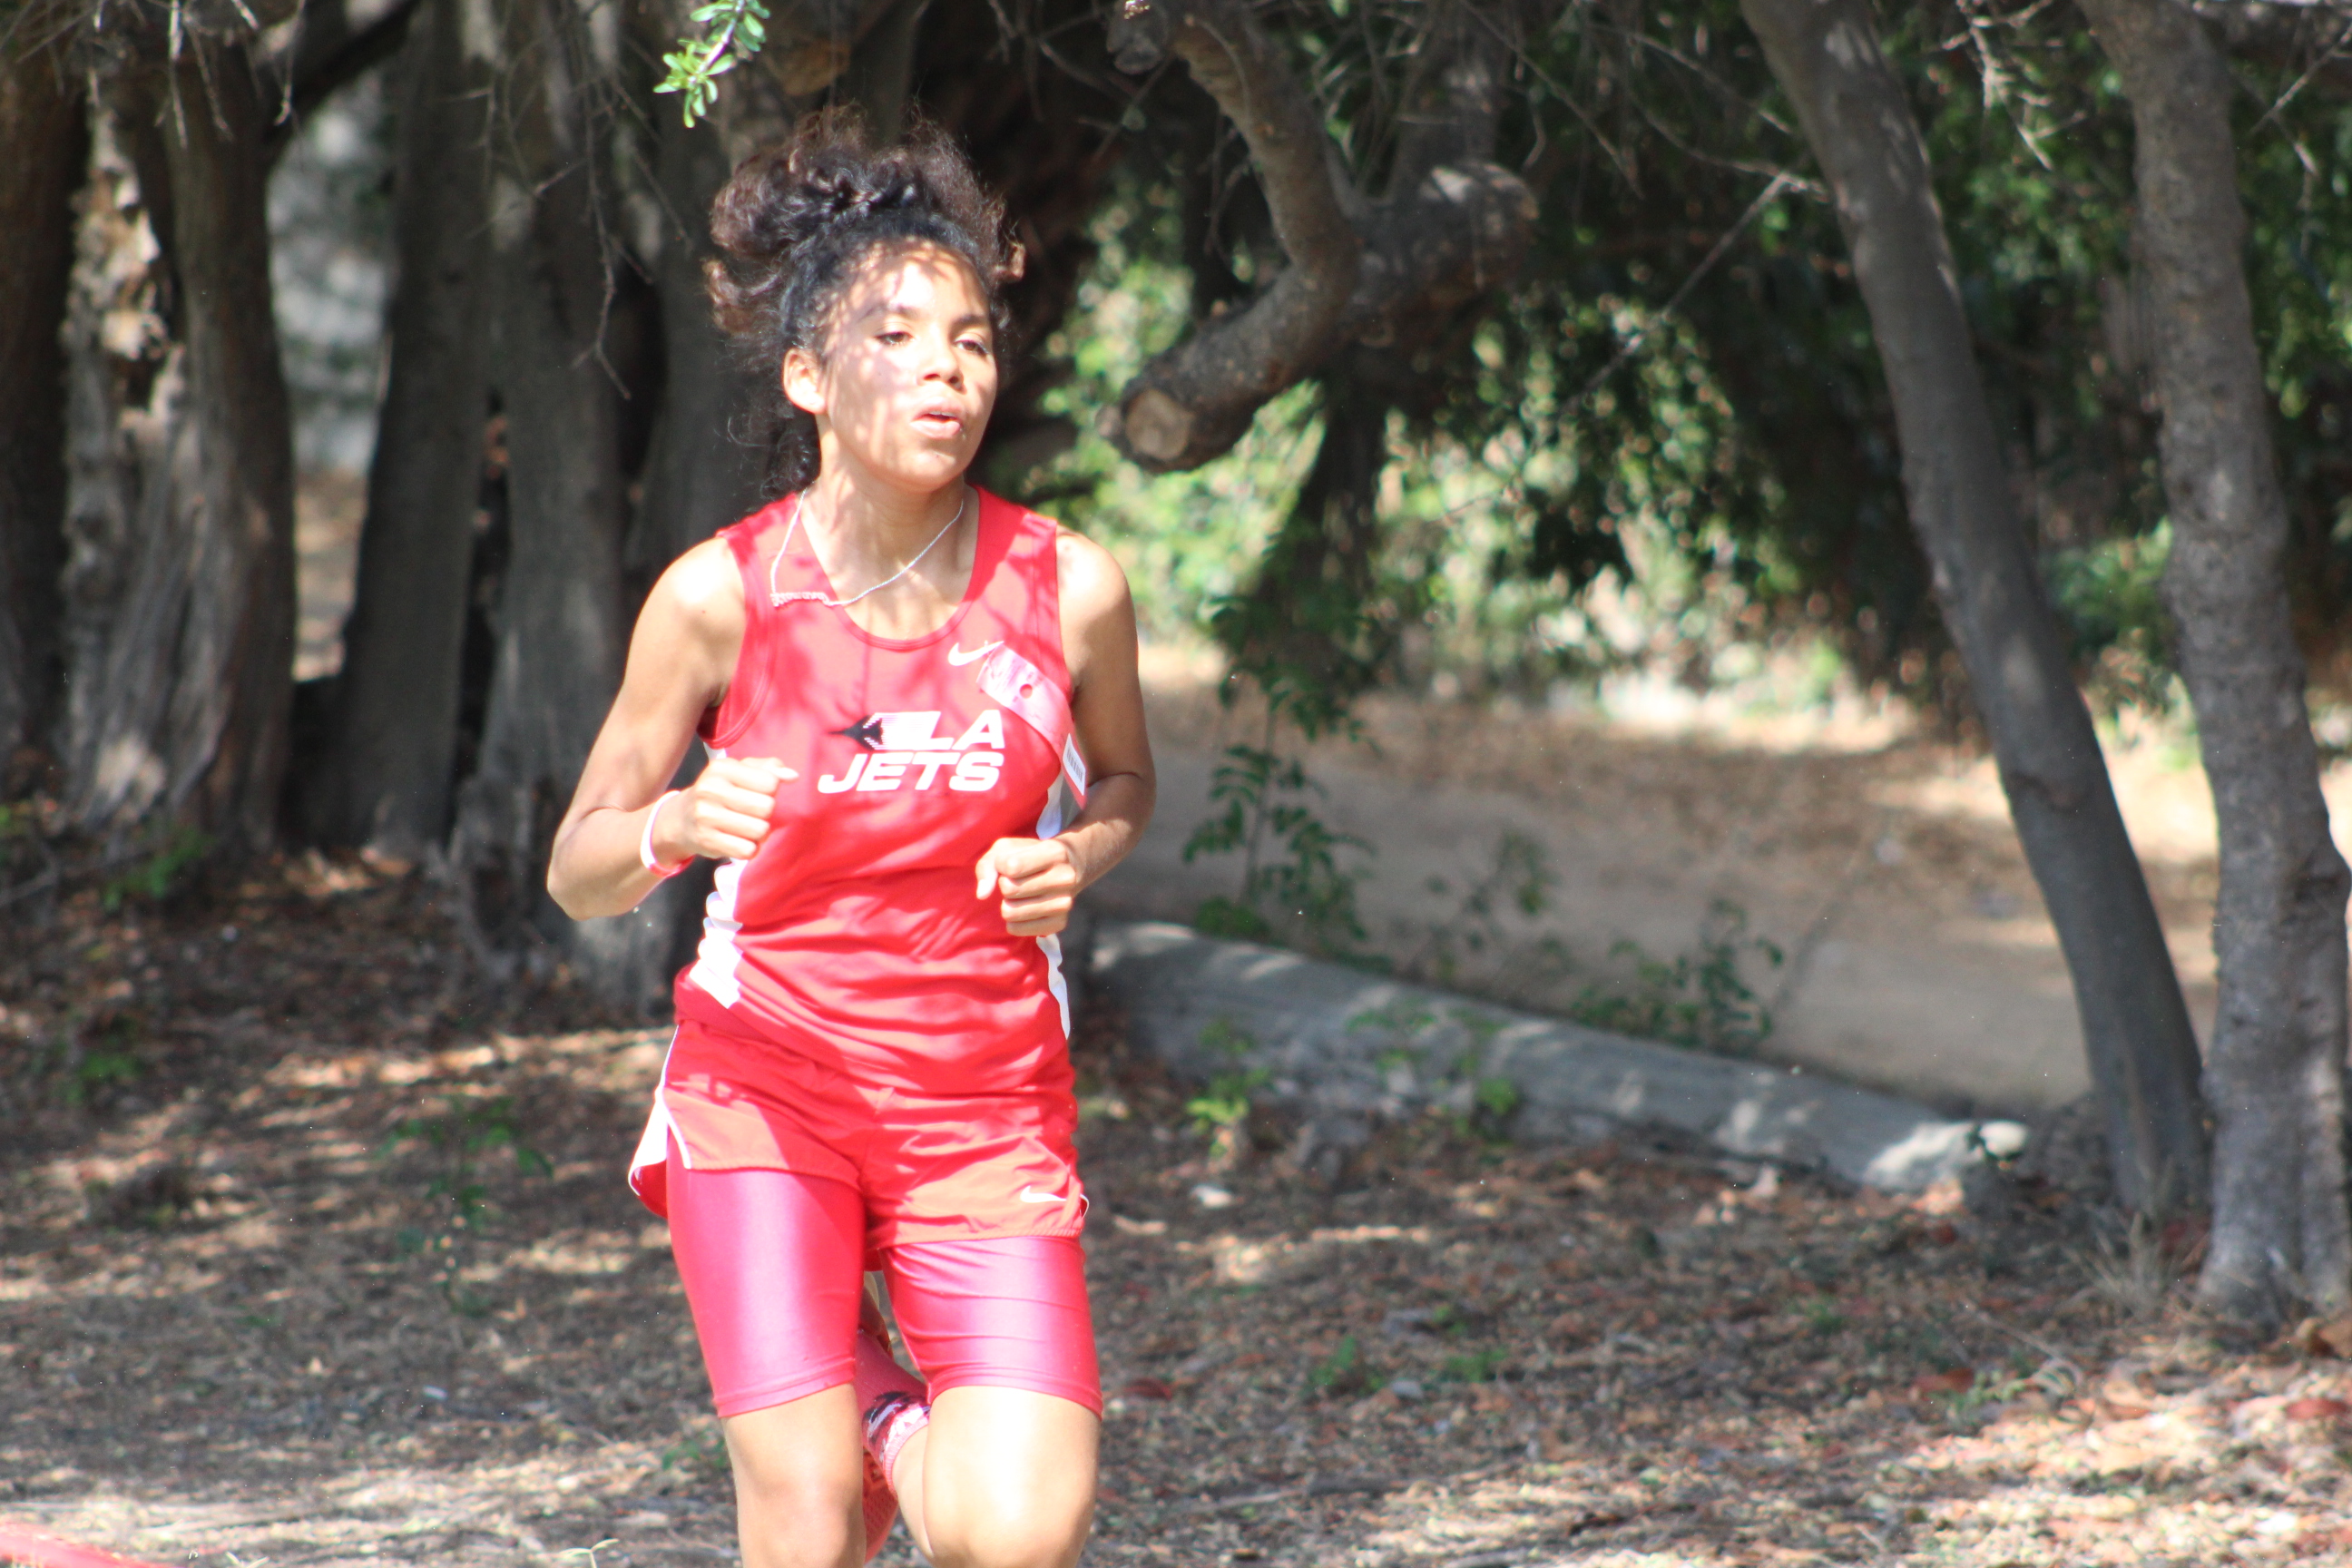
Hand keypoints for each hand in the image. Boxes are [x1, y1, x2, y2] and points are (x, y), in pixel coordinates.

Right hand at [655, 757, 795, 863]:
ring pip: (760, 831)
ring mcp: (707, 816)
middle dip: (764, 813)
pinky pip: (748, 850)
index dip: (769, 791)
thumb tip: (793, 776)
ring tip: (745, 828)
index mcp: (722, 768)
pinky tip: (739, 841)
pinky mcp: (708, 841)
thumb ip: (768, 769)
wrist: (680, 820)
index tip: (756, 793)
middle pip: (767, 808)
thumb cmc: (719, 792)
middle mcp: (711, 790)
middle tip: (750, 813)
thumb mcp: (739, 772)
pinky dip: (749, 849)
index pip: (770, 783)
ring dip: (758, 833)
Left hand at [975, 836, 1081, 935]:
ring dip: (1008, 903)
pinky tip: (1024, 908)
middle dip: (1005, 885)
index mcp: (1056, 852)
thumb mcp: (1007, 849)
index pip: (1011, 867)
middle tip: (1016, 880)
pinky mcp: (1059, 923)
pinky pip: (1017, 929)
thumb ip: (988, 865)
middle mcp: (1065, 878)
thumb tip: (982, 895)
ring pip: (1011, 912)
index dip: (1001, 865)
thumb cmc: (1030, 855)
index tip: (1011, 863)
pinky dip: (1013, 920)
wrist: (1069, 868)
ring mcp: (1065, 903)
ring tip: (1020, 894)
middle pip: (1010, 890)